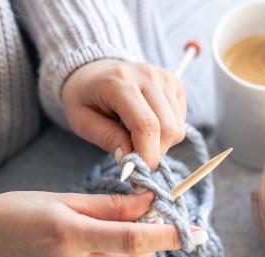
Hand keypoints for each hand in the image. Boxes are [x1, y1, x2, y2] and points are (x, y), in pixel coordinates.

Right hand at [0, 191, 205, 256]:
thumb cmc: (21, 211)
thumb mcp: (65, 198)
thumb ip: (112, 205)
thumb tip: (150, 203)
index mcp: (68, 233)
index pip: (131, 239)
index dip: (167, 236)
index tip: (192, 233)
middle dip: (145, 242)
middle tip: (139, 222)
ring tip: (98, 239)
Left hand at [62, 59, 186, 169]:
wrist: (94, 71)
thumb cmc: (85, 98)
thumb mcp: (83, 122)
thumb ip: (108, 139)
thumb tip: (131, 163)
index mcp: (119, 83)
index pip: (146, 125)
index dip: (147, 156)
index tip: (138, 176)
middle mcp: (147, 76)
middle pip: (167, 128)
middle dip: (154, 154)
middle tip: (136, 161)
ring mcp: (165, 77)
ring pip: (177, 127)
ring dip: (162, 144)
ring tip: (138, 138)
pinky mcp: (175, 82)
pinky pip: (181, 120)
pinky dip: (167, 132)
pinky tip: (148, 126)